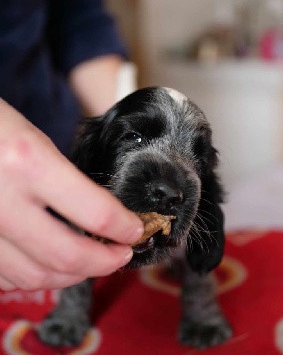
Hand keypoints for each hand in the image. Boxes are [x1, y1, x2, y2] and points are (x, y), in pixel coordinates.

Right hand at [0, 99, 142, 290]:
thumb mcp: (34, 138)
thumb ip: (65, 179)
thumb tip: (100, 216)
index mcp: (27, 162)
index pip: (95, 212)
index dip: (124, 228)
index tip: (134, 230)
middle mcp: (1, 201)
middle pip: (67, 256)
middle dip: (105, 261)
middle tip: (120, 255)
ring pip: (35, 276)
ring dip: (72, 275)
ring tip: (90, 262)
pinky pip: (6, 278)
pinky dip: (35, 276)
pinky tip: (49, 263)